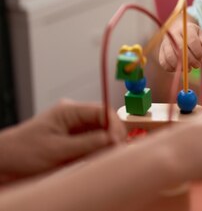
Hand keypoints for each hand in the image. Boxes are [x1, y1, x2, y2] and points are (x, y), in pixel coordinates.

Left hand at [0, 100, 125, 182]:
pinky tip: (95, 158)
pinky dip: (97, 151)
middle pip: (104, 121)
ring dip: (105, 144)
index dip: (114, 126)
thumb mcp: (58, 150)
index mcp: (69, 110)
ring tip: (105, 157)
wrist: (3, 162)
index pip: (103, 111)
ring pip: (100, 133)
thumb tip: (114, 139)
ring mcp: (74, 127)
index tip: (118, 142)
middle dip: (112, 136)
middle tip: (115, 152)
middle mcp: (74, 115)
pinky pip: (92, 142)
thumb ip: (88, 144)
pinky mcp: (73, 139)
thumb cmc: (23, 152)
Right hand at [158, 18, 201, 71]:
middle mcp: (172, 35)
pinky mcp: (161, 51)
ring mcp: (165, 43)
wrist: (177, 29)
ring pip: (170, 56)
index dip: (198, 51)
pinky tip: (180, 69)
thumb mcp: (200, 34)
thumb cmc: (191, 33)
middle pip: (180, 49)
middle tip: (197, 65)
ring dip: (181, 66)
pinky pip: (163, 62)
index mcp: (184, 29)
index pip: (191, 40)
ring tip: (189, 69)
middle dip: (191, 60)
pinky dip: (172, 68)